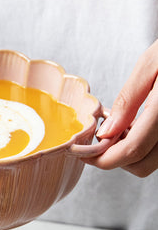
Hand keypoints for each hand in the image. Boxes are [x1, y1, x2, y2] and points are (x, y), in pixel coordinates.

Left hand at [87, 39, 157, 176]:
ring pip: (150, 162)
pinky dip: (143, 146)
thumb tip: (105, 133)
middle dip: (114, 158)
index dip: (100, 158)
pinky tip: (135, 125)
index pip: (130, 152)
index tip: (80, 151)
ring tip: (120, 126)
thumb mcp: (151, 63)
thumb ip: (128, 100)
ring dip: (129, 153)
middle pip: (140, 166)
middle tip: (100, 137)